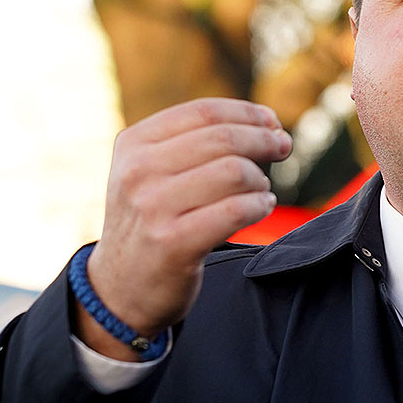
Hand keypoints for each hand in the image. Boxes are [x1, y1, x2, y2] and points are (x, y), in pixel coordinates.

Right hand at [75, 98, 291, 359]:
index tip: (272, 122)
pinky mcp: (173, 243)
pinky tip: (262, 208)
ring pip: (234, 172)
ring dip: (260, 180)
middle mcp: (138, 171)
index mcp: (133, 144)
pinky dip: (260, 205)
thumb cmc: (150, 224)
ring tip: (260, 191)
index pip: (204, 112)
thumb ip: (194, 144)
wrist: (119, 290)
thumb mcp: (149, 173)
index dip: (247, 113)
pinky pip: (236, 210)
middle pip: (223, 138)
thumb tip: (265, 124)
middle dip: (264, 140)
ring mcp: (152, 208)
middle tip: (283, 148)